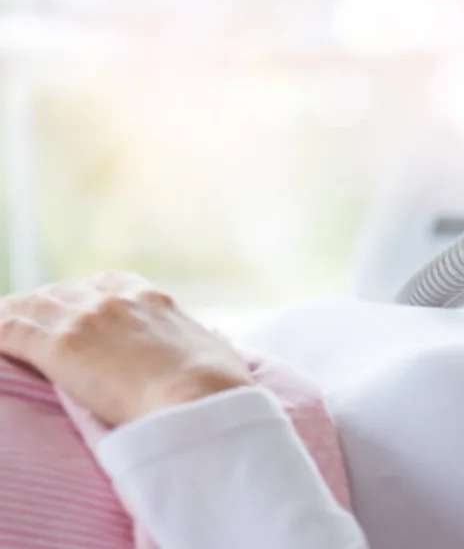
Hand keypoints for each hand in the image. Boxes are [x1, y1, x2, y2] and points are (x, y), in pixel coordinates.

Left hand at [0, 272, 252, 426]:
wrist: (200, 400)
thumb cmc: (218, 386)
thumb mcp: (221, 351)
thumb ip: (210, 339)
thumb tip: (214, 336)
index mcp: (153, 300)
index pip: (107, 283)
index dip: (86, 297)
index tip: (78, 312)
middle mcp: (116, 300)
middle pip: (62, 292)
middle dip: (44, 309)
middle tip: (29, 330)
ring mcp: (85, 319)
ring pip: (30, 307)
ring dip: (13, 321)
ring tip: (3, 333)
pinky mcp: (60, 345)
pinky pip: (9, 330)